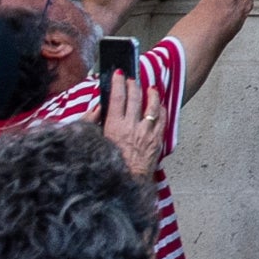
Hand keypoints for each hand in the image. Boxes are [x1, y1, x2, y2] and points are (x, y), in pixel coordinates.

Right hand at [100, 66, 167, 181]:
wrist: (125, 184)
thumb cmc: (108, 167)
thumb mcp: (95, 143)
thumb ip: (95, 124)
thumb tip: (99, 108)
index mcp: (114, 127)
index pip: (116, 97)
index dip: (118, 83)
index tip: (118, 74)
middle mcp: (131, 127)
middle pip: (134, 98)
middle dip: (133, 84)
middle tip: (132, 78)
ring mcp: (146, 133)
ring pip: (152, 106)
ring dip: (151, 94)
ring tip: (150, 88)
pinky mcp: (156, 140)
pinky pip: (162, 120)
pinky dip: (161, 110)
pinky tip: (160, 105)